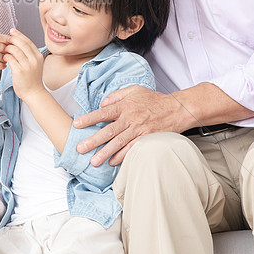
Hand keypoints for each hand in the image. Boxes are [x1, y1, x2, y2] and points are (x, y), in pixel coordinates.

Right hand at [0, 34, 8, 87]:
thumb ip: (3, 43)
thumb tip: (14, 38)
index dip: (7, 41)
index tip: (12, 46)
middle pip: (0, 46)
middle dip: (7, 52)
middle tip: (8, 56)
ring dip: (5, 59)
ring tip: (5, 61)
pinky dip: (2, 66)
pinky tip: (3, 66)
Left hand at [2, 29, 45, 101]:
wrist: (33, 93)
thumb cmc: (32, 78)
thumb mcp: (35, 63)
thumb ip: (29, 53)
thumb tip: (19, 40)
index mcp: (38, 56)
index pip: (28, 41)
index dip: (19, 34)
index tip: (11, 31)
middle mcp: (34, 59)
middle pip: (21, 43)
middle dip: (12, 39)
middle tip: (6, 40)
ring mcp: (27, 65)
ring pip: (14, 50)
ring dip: (7, 48)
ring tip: (5, 50)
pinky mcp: (19, 71)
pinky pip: (10, 59)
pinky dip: (5, 56)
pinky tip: (4, 58)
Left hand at [72, 85, 186, 165]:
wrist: (176, 109)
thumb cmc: (154, 100)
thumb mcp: (135, 90)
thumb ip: (117, 95)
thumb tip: (102, 104)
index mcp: (125, 106)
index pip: (103, 113)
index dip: (89, 119)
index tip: (76, 124)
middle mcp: (130, 119)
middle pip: (109, 131)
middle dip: (93, 141)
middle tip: (80, 148)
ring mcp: (139, 130)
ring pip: (119, 143)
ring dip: (105, 153)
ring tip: (93, 161)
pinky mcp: (147, 139)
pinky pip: (132, 149)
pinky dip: (122, 156)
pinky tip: (112, 162)